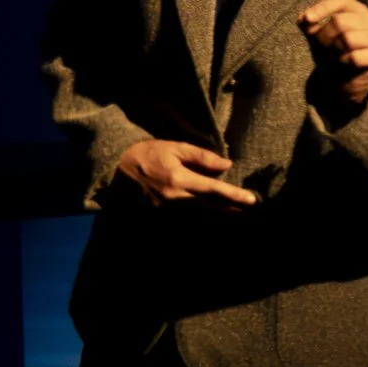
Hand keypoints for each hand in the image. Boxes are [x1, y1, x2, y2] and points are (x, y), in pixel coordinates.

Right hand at [114, 139, 257, 209]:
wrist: (116, 168)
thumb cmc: (148, 153)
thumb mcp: (175, 148)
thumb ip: (201, 157)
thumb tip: (227, 165)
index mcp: (179, 179)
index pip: (213, 189)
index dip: (234, 195)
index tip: (251, 199)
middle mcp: (174, 198)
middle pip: (209, 207)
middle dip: (230, 210)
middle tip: (248, 211)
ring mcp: (166, 209)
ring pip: (199, 216)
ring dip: (218, 216)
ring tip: (236, 215)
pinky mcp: (159, 214)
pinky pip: (185, 218)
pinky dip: (201, 218)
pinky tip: (212, 217)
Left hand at [299, 0, 367, 109]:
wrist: (342, 79)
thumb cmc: (330, 52)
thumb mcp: (315, 36)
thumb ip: (308, 24)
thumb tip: (304, 18)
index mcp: (356, 10)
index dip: (323, 7)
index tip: (307, 19)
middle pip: (341, 21)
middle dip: (324, 36)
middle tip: (321, 48)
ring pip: (348, 39)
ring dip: (334, 51)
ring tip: (333, 57)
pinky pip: (356, 57)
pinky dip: (344, 62)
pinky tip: (344, 63)